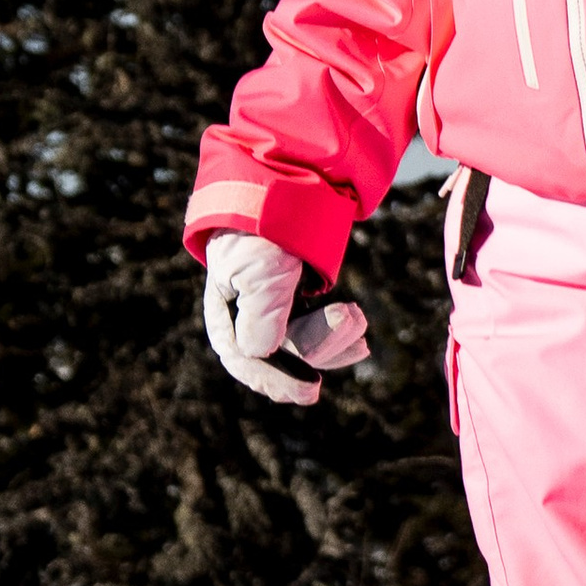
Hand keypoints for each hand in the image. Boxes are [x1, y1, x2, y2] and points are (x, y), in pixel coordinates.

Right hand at [201, 232, 371, 405]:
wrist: (282, 195)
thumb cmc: (263, 234)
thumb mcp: (259, 272)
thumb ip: (260, 314)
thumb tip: (260, 354)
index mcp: (226, 317)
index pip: (247, 361)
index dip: (278, 380)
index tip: (311, 391)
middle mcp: (247, 324)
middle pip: (281, 358)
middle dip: (320, 347)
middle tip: (353, 320)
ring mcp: (272, 317)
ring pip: (303, 350)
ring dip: (333, 340)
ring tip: (357, 317)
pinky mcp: (294, 310)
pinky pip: (315, 338)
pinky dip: (336, 338)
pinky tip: (359, 339)